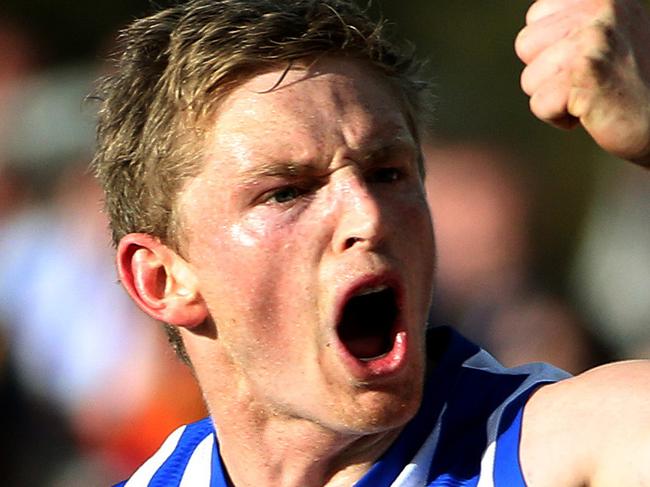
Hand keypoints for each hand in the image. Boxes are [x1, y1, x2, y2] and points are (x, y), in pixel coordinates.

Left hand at [515, 0, 649, 166]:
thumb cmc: (630, 83)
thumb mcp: (606, 33)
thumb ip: (572, 21)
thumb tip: (535, 16)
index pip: (536, 15)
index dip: (549, 47)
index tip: (586, 58)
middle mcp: (601, 8)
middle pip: (526, 45)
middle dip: (546, 72)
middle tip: (588, 79)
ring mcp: (593, 41)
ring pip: (529, 78)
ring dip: (554, 96)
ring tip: (592, 93)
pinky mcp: (586, 76)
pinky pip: (539, 104)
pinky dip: (558, 118)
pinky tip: (591, 111)